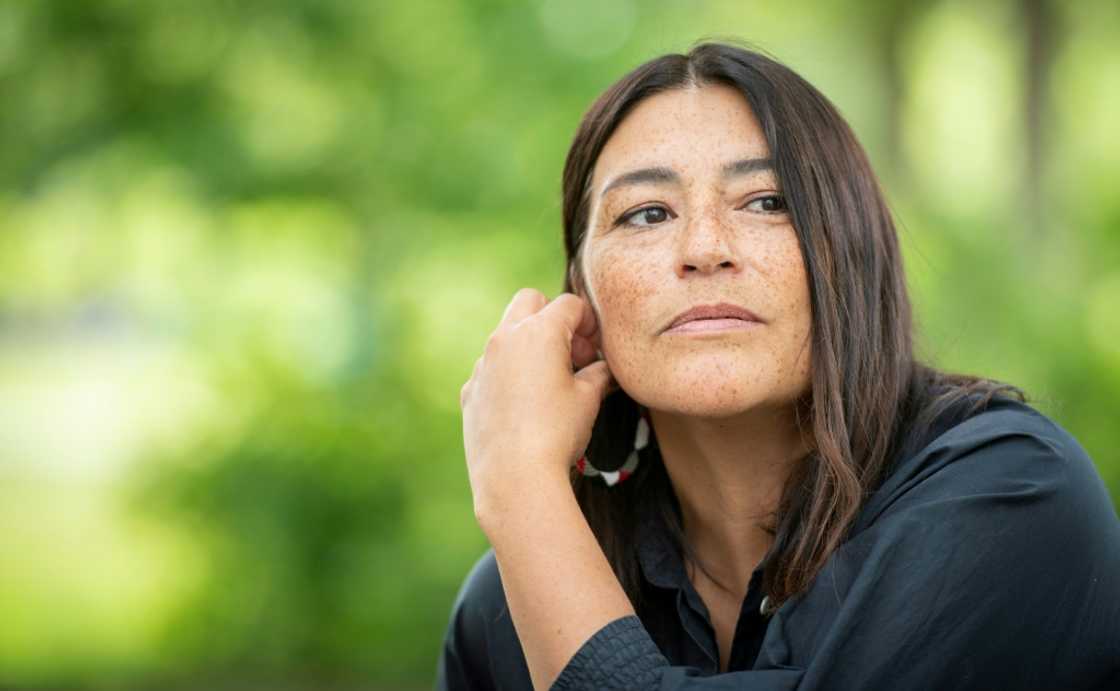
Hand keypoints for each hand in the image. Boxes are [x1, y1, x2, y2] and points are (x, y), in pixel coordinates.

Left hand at [460, 288, 613, 525]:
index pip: (569, 304)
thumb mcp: (589, 399)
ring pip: (506, 333)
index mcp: (538, 332)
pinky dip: (509, 373)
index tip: (595, 349)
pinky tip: (525, 405)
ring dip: (530, 345)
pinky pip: (491, 367)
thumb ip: (600, 374)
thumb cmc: (557, 433)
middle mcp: (505, 339)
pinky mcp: (471, 389)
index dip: (588, 323)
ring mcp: (483, 364)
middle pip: (530, 301)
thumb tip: (606, 370)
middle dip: (553, 317)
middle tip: (572, 353)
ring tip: (551, 381)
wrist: (514, 477)